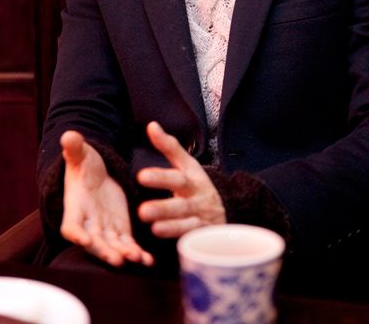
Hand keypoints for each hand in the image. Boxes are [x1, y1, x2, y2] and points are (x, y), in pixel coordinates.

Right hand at [60, 130, 153, 266]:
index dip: (76, 233)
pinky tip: (149, 261)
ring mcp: (104, 228)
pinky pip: (127, 245)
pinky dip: (137, 253)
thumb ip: (75, 148)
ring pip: (112, 246)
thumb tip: (68, 135)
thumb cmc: (84, 164)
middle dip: (104, 250)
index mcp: (76, 207)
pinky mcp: (120, 229)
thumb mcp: (81, 155)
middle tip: (117, 259)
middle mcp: (88, 223)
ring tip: (138, 259)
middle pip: (94, 242)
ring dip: (124, 254)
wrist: (95, 174)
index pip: (71, 225)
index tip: (84, 239)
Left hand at [137, 121, 225, 237]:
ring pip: (187, 224)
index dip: (160, 177)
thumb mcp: (188, 165)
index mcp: (192, 180)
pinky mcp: (203, 236)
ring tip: (152, 227)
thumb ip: (169, 147)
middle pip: (182, 204)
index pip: (177, 176)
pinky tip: (166, 243)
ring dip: (170, 227)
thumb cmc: (198, 185)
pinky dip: (181, 241)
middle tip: (142, 211)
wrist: (227, 209)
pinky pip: (193, 240)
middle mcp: (198, 200)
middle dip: (163, 207)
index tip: (141, 176)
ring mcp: (202, 219)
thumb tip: (151, 125)